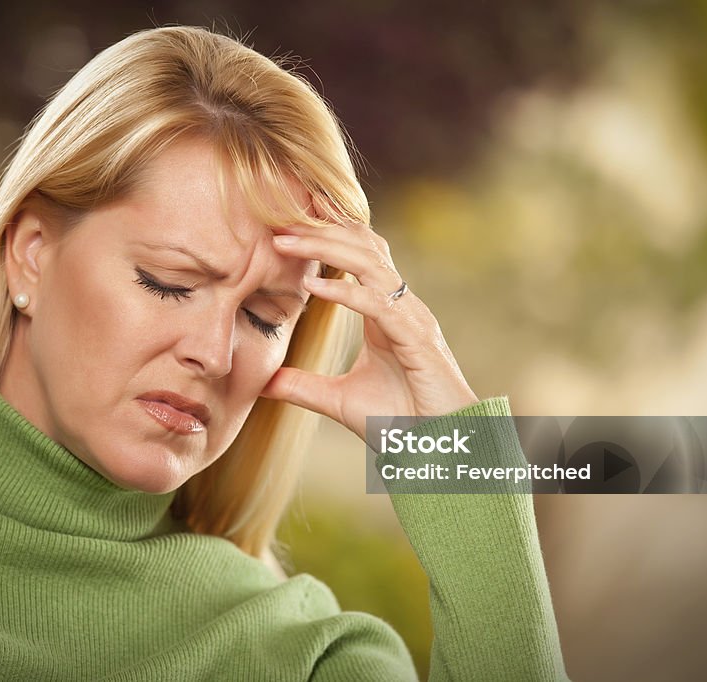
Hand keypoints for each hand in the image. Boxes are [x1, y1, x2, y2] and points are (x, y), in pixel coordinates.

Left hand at [260, 217, 478, 442]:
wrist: (441, 450)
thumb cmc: (401, 424)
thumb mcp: (339, 401)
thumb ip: (303, 386)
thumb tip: (265, 383)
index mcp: (385, 312)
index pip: (356, 257)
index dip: (324, 235)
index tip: (284, 226)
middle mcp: (400, 306)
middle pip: (362, 247)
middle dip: (320, 229)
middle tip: (278, 221)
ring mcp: (411, 319)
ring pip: (370, 264)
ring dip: (325, 249)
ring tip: (286, 242)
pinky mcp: (417, 339)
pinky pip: (378, 305)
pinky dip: (344, 292)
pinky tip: (312, 287)